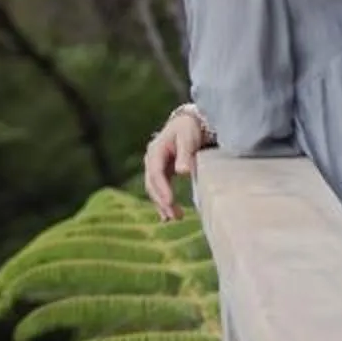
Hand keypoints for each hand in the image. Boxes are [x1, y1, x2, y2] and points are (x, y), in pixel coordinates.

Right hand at [145, 105, 213, 222]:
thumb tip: (182, 172)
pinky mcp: (162, 171)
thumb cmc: (189, 128)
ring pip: (154, 188)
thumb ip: (185, 154)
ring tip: (174, 218)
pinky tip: (168, 215)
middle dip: (161, 200)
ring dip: (162, 204)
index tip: (170, 202)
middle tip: (174, 216)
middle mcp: (151, 159)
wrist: (189, 122)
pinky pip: (159, 188)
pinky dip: (162, 201)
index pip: (155, 173)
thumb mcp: (188, 138)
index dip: (162, 188)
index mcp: (155, 150)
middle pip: (152, 183)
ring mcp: (155, 166)